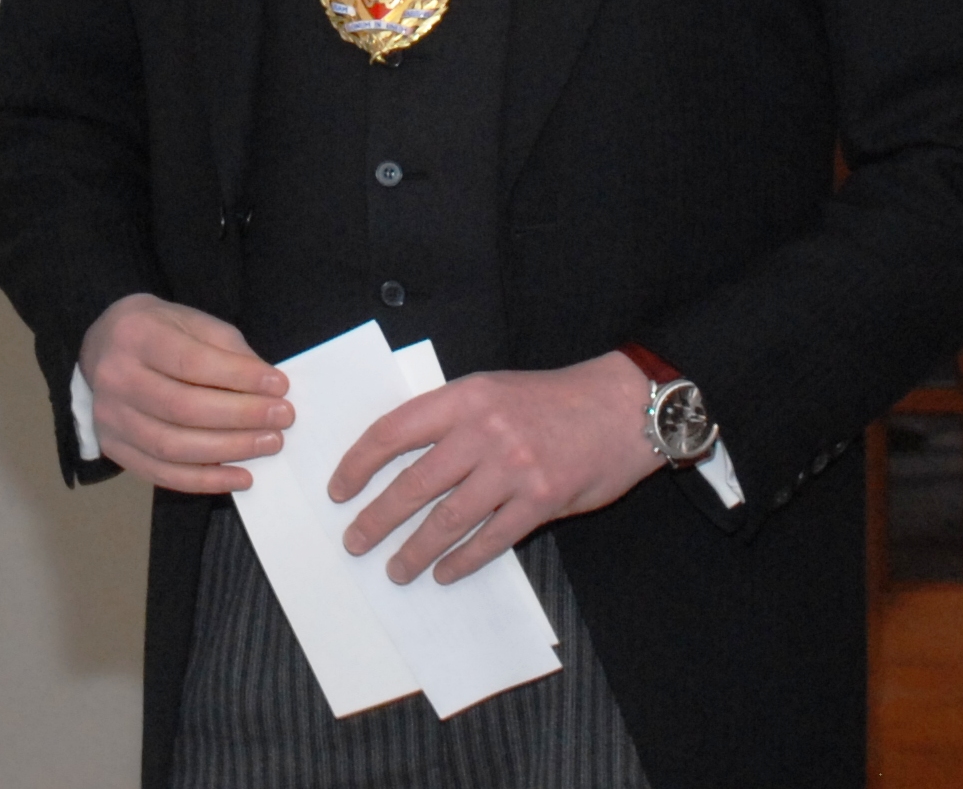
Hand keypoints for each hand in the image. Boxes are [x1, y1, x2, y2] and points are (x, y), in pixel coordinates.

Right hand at [78, 293, 291, 492]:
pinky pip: (162, 474)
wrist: (103, 347)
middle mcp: (116, 377)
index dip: (239, 378)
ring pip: (173, 446)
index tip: (279, 386)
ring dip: (229, 450)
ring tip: (268, 444)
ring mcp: (110, 417)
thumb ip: (228, 351)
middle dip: (241, 416)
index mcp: (136, 335)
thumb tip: (268, 388)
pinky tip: (241, 478)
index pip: (192, 363)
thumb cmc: (159, 333)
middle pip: (183, 408)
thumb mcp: (192, 322)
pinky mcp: (115, 448)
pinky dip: (205, 481)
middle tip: (282, 419)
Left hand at [328, 352, 660, 583]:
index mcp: (464, 397)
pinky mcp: (542, 499)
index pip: (393, 432)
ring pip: (448, 519)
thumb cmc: (552, 400)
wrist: (622, 407)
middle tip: (355, 542)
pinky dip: (462, 560)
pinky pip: (491, 539)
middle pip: (414, 483)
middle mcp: (484, 431)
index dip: (359, 464)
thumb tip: (401, 458)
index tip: (340, 490)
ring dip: (414, 550)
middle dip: (377, 518)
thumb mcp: (493, 390)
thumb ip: (451, 418)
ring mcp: (513, 467)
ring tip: (395, 570)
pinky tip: (444, 573)